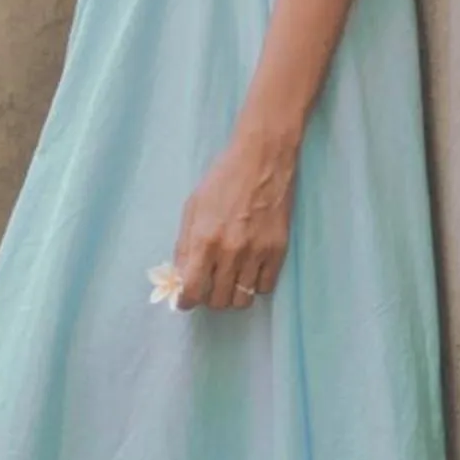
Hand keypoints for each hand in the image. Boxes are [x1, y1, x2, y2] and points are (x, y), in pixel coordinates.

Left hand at [170, 136, 296, 312]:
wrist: (263, 158)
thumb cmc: (223, 178)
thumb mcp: (193, 207)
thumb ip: (185, 245)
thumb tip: (180, 276)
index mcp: (205, 240)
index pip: (192, 291)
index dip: (186, 301)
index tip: (186, 299)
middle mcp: (230, 252)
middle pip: (217, 300)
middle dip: (208, 298)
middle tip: (209, 284)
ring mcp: (257, 252)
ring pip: (242, 300)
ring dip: (232, 295)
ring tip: (230, 280)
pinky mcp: (278, 250)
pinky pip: (265, 287)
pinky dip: (255, 285)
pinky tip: (250, 271)